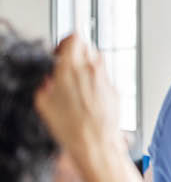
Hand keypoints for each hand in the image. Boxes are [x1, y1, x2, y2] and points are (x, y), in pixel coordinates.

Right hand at [34, 33, 123, 161]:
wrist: (96, 143)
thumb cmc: (71, 127)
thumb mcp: (44, 103)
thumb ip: (47, 84)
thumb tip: (51, 80)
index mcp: (71, 69)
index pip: (74, 37)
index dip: (65, 42)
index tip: (60, 52)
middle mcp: (91, 70)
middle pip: (87, 46)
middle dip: (77, 53)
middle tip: (69, 66)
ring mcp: (105, 79)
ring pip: (99, 61)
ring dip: (88, 66)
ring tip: (79, 82)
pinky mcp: (115, 90)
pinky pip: (105, 78)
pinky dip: (97, 81)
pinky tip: (89, 96)